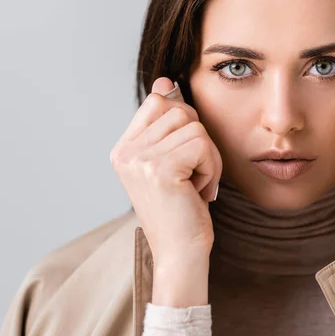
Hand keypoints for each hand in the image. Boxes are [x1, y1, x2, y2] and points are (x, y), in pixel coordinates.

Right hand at [110, 77, 222, 305]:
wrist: (180, 254)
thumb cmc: (181, 210)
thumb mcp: (170, 163)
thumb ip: (166, 126)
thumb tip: (165, 81)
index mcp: (123, 149)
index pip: (157, 102)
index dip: (183, 120)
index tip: (188, 152)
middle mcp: (125, 152)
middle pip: (181, 111)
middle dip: (200, 142)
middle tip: (194, 175)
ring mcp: (139, 160)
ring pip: (195, 127)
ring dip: (208, 158)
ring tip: (196, 186)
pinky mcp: (160, 169)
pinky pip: (202, 145)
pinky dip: (211, 169)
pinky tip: (199, 192)